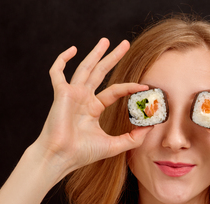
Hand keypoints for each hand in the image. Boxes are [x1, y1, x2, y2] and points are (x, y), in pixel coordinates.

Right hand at [34, 38, 151, 173]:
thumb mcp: (114, 145)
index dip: (130, 87)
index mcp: (93, 108)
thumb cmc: (82, 153)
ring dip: (95, 53)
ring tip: (106, 40)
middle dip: (112, 57)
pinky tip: (72, 49)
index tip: (145, 85)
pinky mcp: (61, 94)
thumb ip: (133, 138)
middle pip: (101, 72)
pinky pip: (58, 73)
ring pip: (85, 68)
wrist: (61, 158)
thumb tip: (151, 127)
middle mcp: (83, 98)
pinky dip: (62, 60)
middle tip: (125, 44)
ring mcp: (71, 95)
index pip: (115, 91)